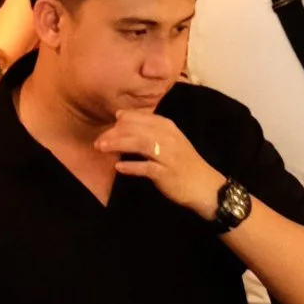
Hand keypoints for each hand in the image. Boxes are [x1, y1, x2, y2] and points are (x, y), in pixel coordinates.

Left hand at [95, 112, 223, 218]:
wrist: (206, 186)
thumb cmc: (183, 164)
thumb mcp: (168, 141)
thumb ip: (147, 129)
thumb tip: (120, 117)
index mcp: (167, 127)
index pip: (141, 117)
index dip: (123, 120)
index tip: (109, 126)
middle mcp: (168, 138)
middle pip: (137, 129)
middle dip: (114, 133)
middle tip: (98, 141)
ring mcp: (168, 155)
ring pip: (140, 144)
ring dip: (118, 145)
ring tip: (101, 148)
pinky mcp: (166, 173)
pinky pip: (146, 168)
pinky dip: (131, 167)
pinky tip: (118, 168)